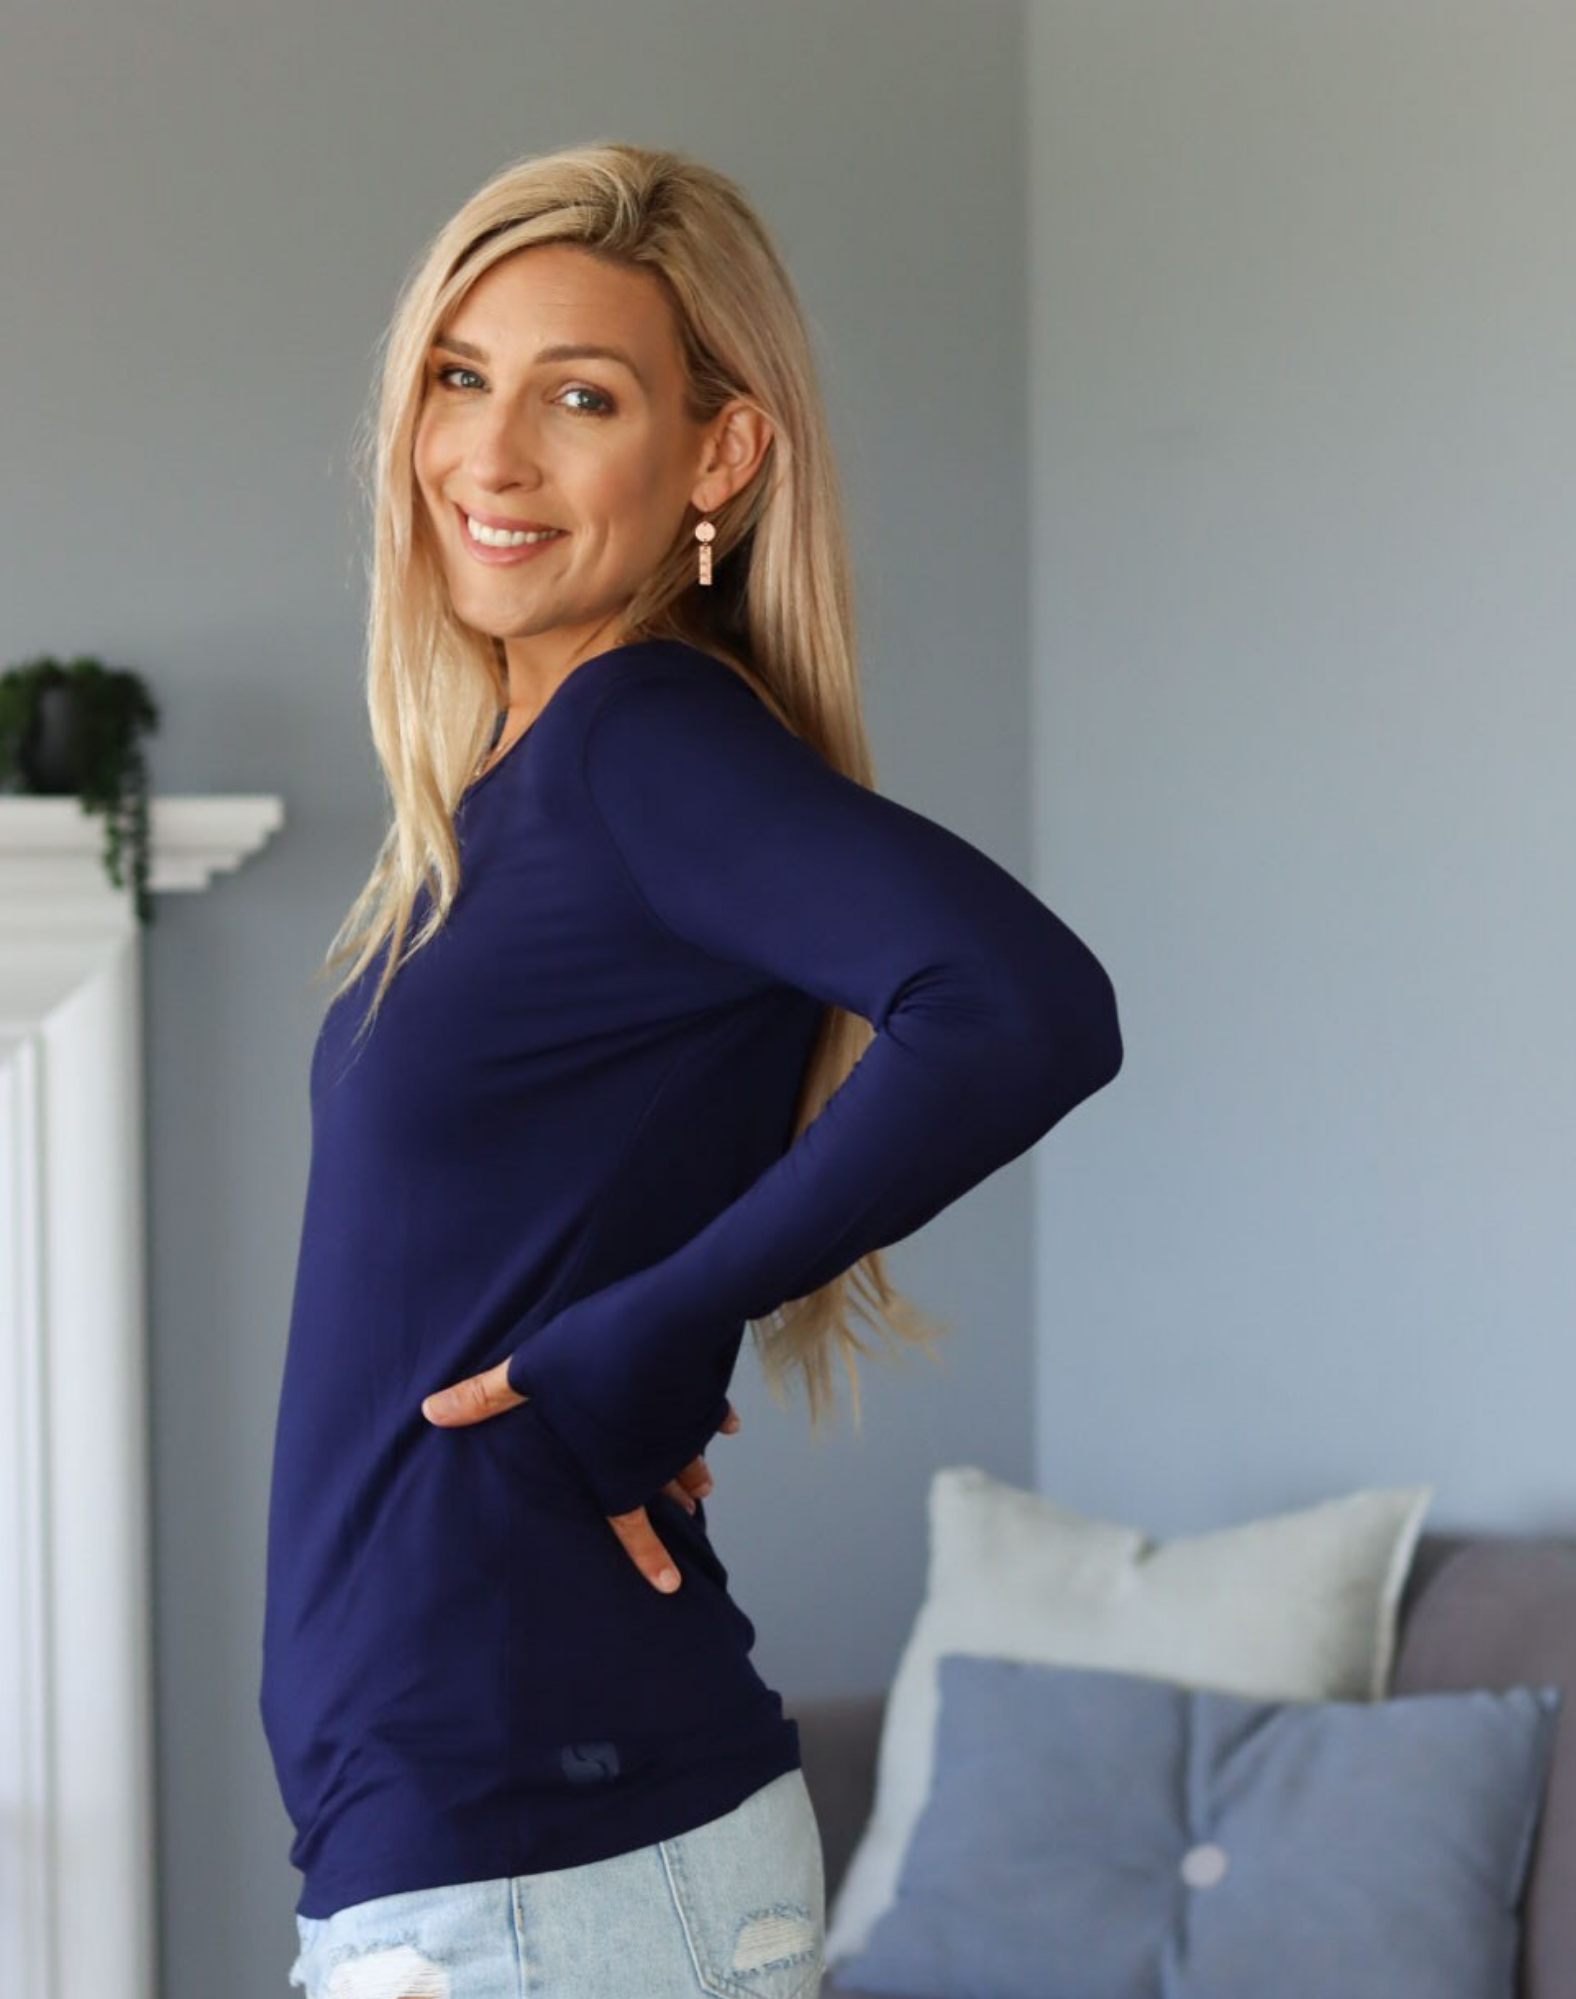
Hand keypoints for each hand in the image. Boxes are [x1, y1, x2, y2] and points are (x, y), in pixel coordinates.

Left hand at [421, 1363, 741, 1594]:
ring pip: (693, 1457)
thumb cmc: (590, 1354)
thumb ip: (484, 1398)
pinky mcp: (703, 1394)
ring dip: (697, 1470)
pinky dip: (718, 1419)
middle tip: (691, 1512)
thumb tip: (430, 1413)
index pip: (628, 1523)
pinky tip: (726, 1422)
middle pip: (669, 1489)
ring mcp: (683, 1427)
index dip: (648, 1556)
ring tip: (703, 1484)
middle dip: (679, 1504)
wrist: (664, 1321)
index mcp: (612, 1469)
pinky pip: (713, 1413)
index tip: (667, 1584)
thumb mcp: (527, 1373)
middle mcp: (653, 1457)